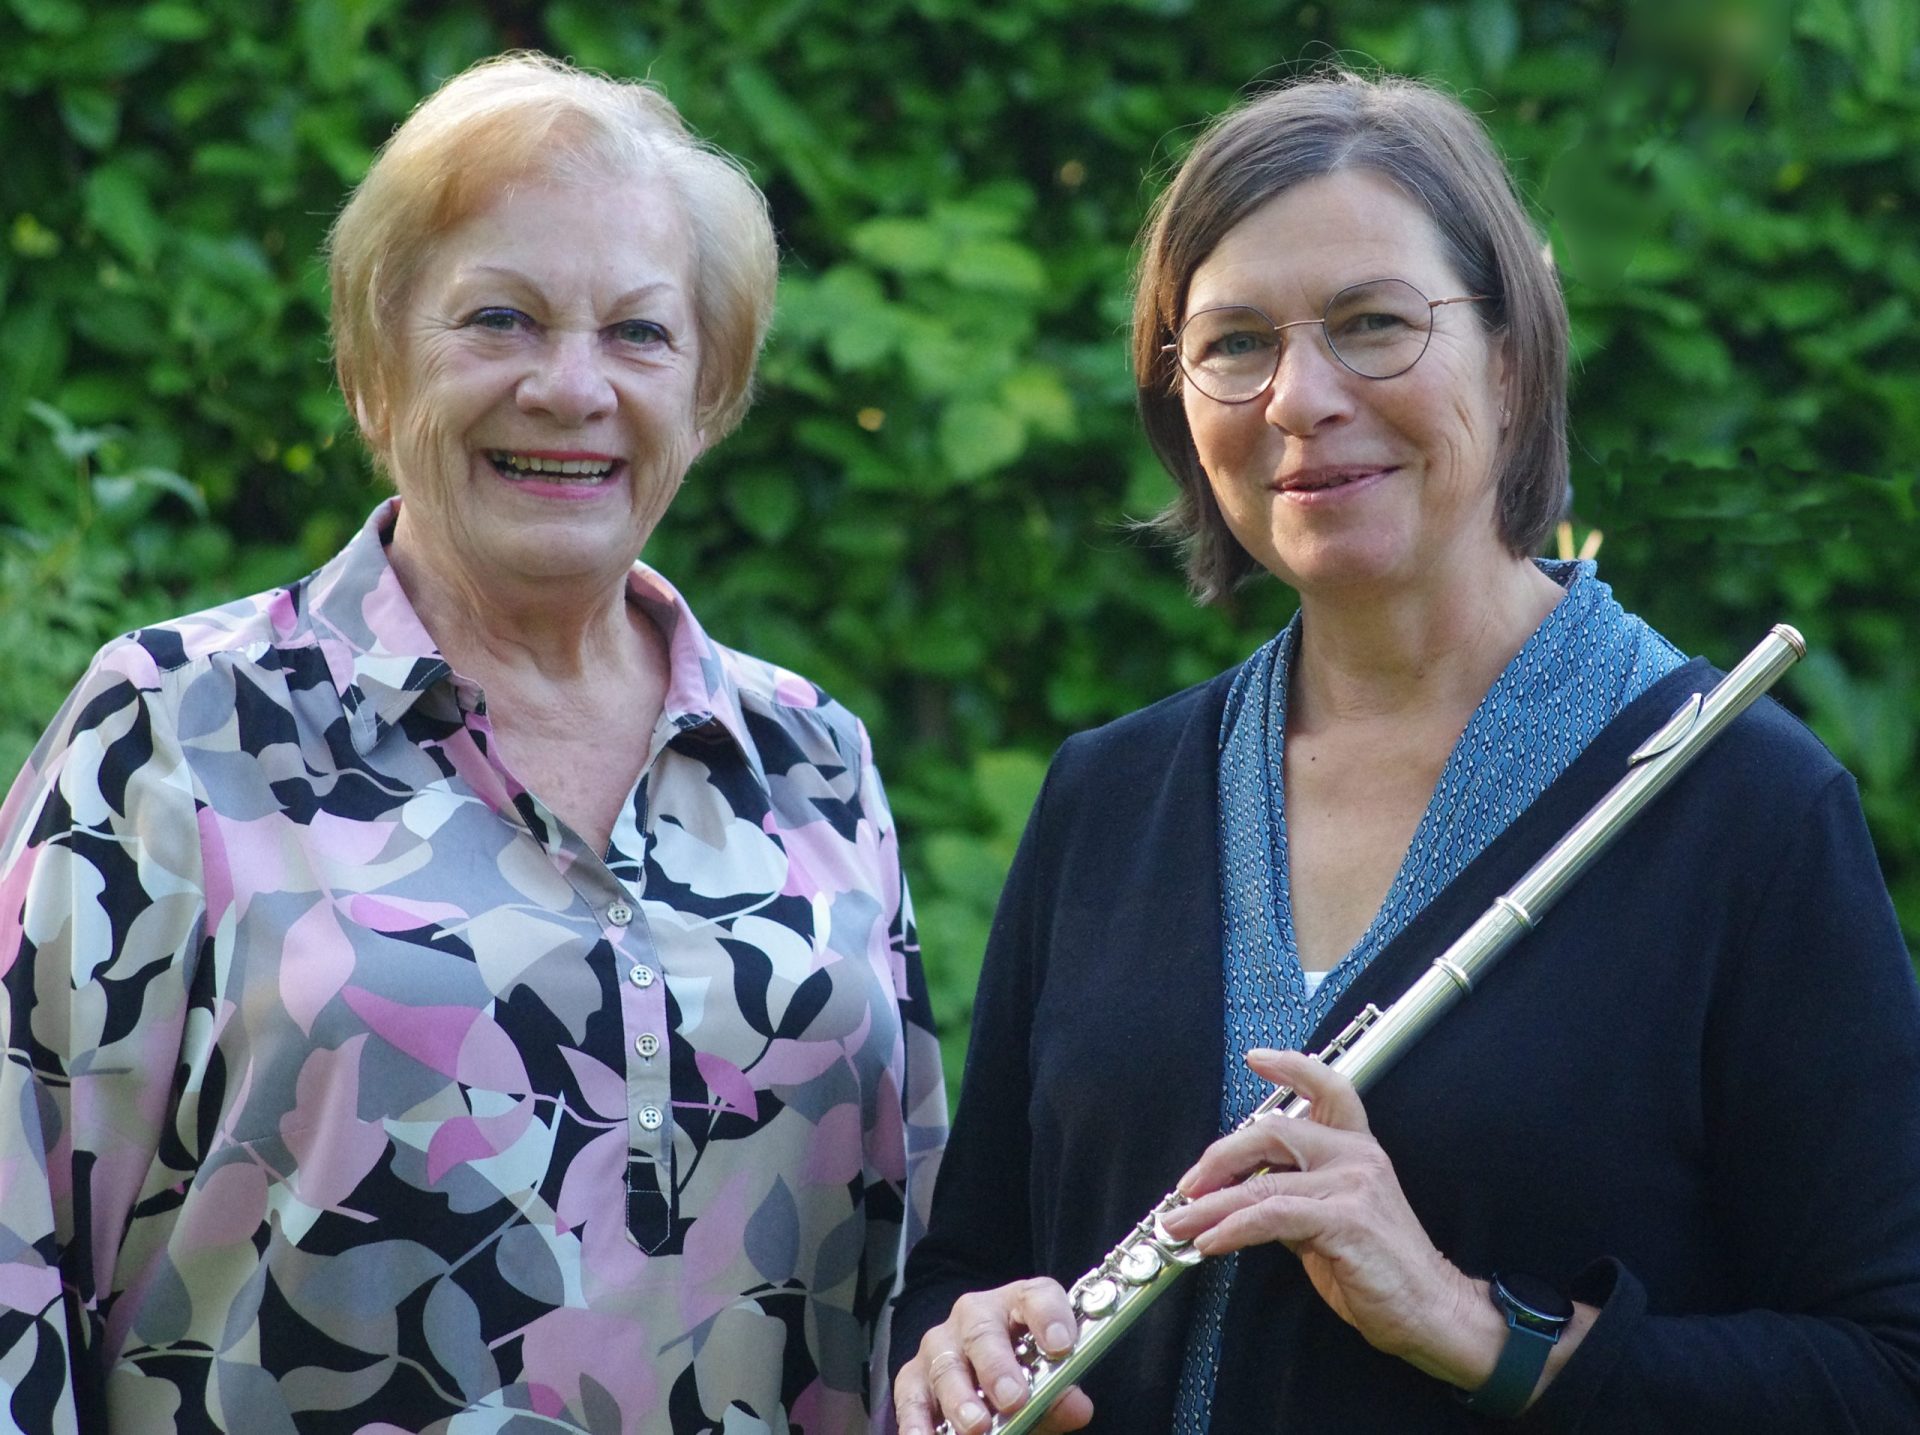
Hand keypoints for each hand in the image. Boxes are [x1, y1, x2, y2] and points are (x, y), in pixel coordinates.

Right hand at [893, 1278, 1094, 1434]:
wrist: (979, 1381)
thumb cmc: (1021, 1377)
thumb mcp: (1045, 1384)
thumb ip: (1060, 1396)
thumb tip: (1076, 1406)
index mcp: (1017, 1306)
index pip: (1036, 1297)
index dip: (1050, 1316)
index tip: (1061, 1345)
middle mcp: (974, 1316)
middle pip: (982, 1330)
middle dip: (997, 1366)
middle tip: (1013, 1399)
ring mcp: (940, 1345)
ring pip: (946, 1364)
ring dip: (960, 1398)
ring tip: (977, 1427)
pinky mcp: (912, 1377)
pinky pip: (910, 1397)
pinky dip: (917, 1422)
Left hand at [1157, 1049, 1492, 1386]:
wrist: (1430, 1311)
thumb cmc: (1379, 1268)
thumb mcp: (1330, 1219)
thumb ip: (1293, 1196)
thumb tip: (1239, 1195)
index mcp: (1355, 1148)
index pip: (1327, 1088)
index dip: (1291, 1067)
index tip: (1255, 1058)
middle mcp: (1355, 1156)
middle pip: (1273, 1131)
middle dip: (1219, 1158)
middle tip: (1187, 1188)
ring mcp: (1352, 1185)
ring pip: (1262, 1181)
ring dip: (1210, 1205)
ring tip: (1179, 1223)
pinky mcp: (1345, 1219)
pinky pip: (1272, 1215)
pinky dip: (1232, 1228)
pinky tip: (1210, 1242)